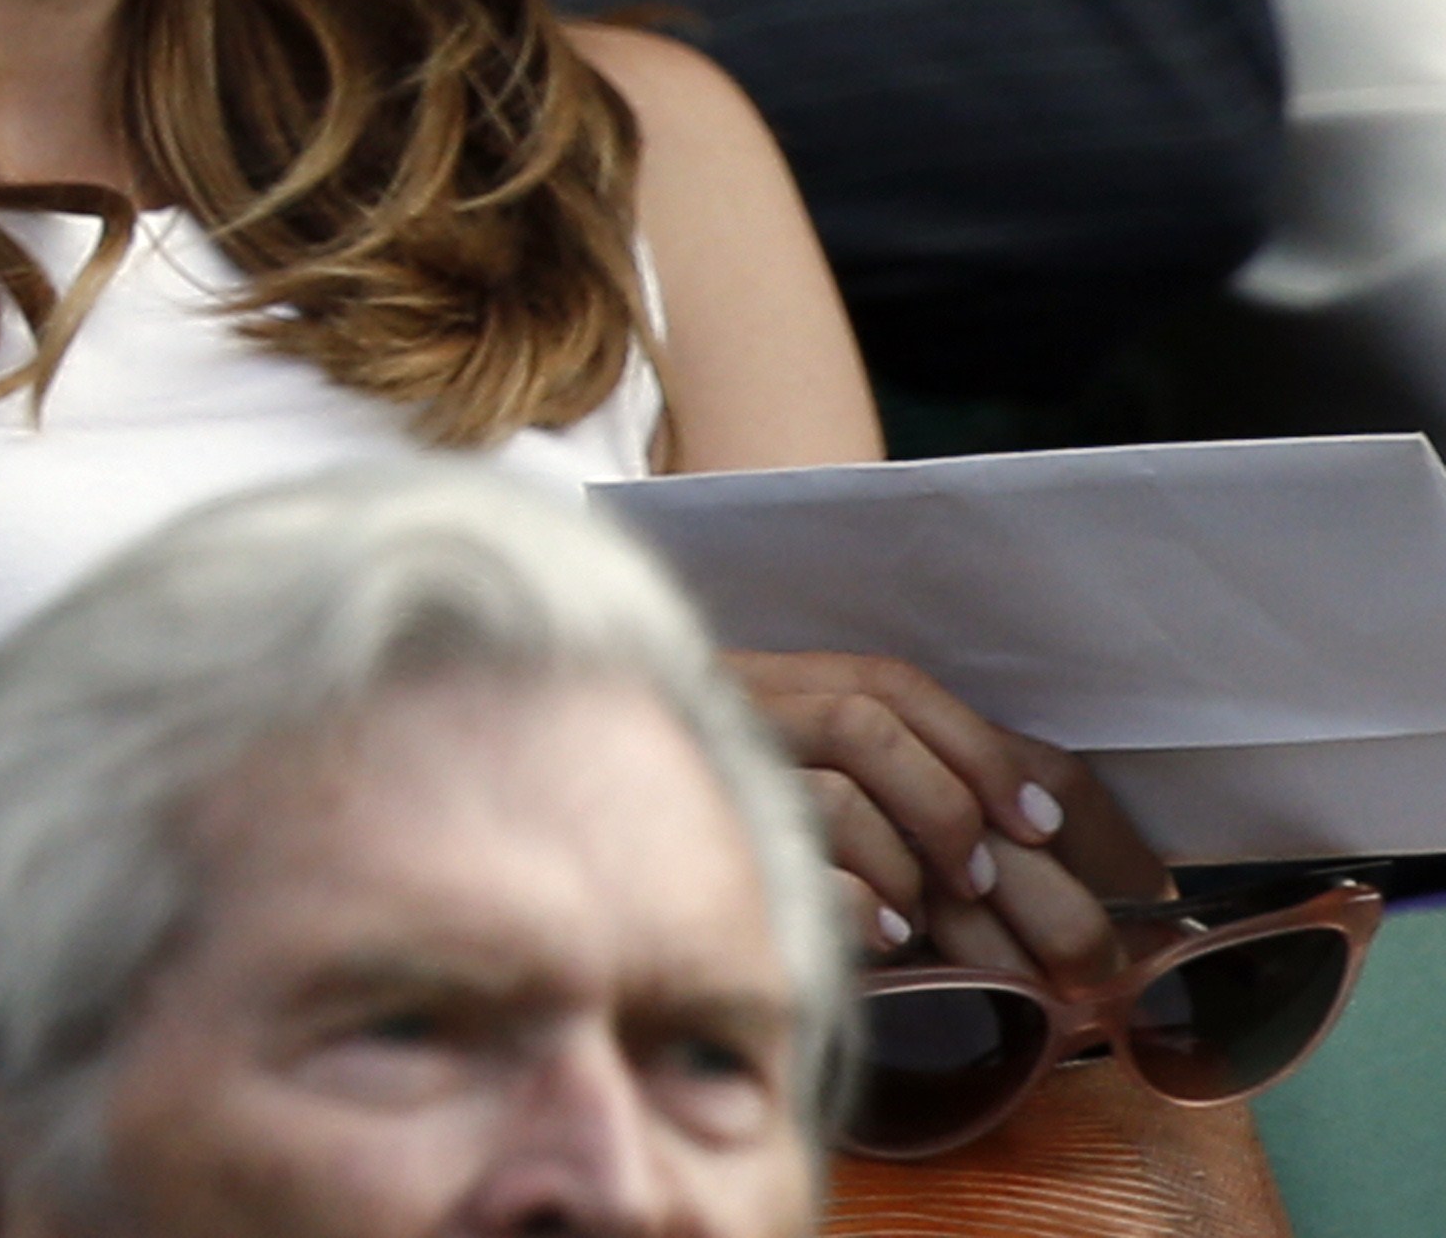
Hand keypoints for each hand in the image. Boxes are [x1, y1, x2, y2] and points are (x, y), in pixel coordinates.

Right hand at [729, 649, 1164, 982]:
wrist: (578, 810)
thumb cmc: (721, 808)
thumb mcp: (812, 769)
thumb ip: (902, 768)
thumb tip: (1036, 815)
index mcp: (773, 680)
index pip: (887, 685)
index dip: (974, 747)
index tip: (1037, 823)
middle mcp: (735, 707)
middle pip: (867, 726)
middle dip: (958, 811)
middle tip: (1003, 886)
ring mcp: (707, 767)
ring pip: (833, 788)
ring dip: (909, 857)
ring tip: (935, 914)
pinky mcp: (694, 837)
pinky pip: (794, 865)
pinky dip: (861, 903)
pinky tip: (887, 936)